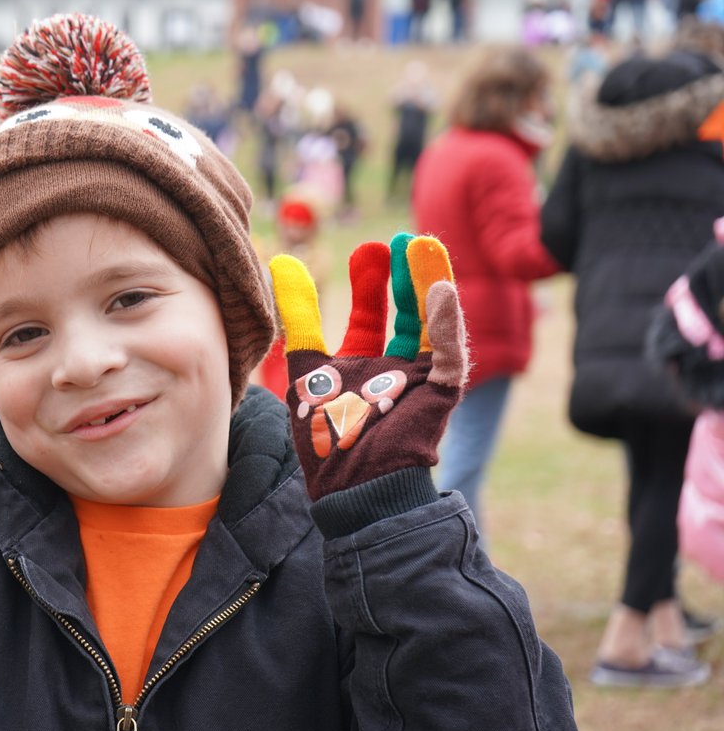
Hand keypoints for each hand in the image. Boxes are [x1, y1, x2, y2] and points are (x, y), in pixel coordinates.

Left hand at [269, 233, 466, 500]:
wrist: (350, 488)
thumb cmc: (324, 438)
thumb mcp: (304, 367)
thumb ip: (299, 317)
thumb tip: (279, 260)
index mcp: (360, 370)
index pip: (367, 318)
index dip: (367, 286)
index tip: (366, 249)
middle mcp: (392, 373)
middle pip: (402, 314)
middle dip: (398, 278)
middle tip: (392, 241)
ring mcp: (419, 381)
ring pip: (431, 323)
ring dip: (428, 283)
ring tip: (421, 243)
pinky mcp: (441, 393)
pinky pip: (451, 352)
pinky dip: (449, 322)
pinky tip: (441, 290)